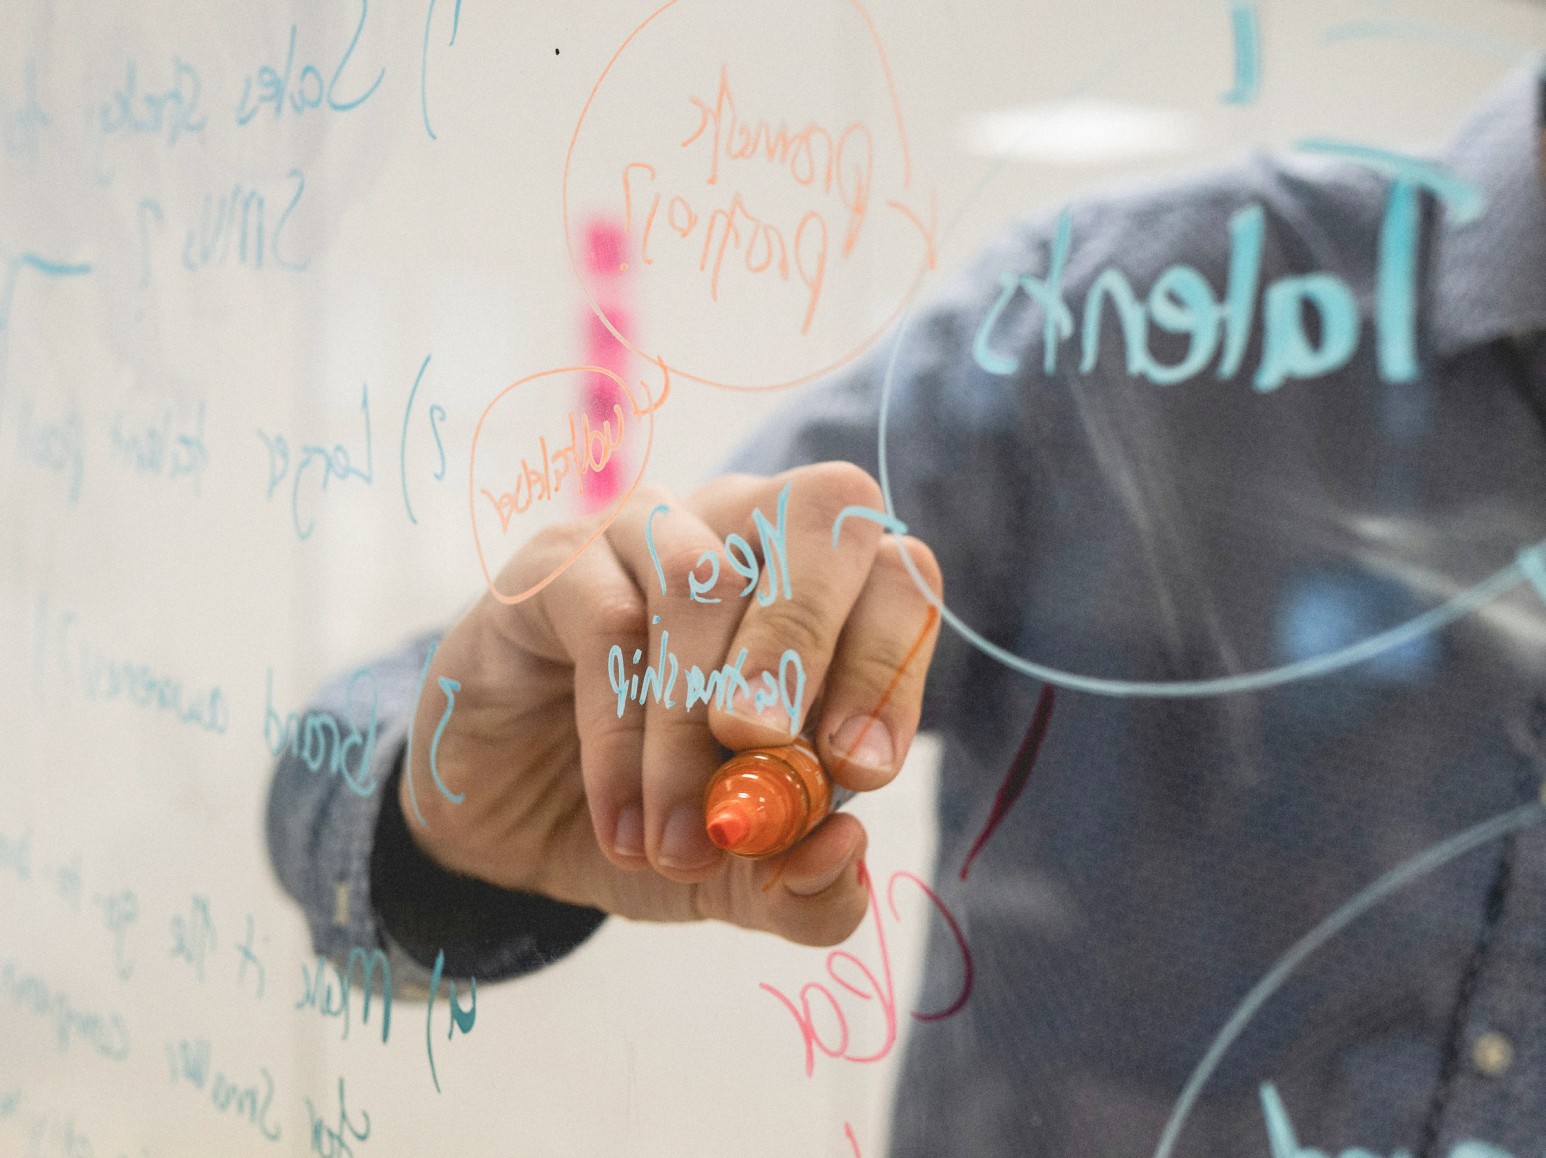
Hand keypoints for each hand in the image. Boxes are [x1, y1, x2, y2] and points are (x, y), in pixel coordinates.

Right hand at [402, 462, 941, 946]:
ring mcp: (652, 532)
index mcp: (826, 591)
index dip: (892, 664)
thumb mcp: (743, 878)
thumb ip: (807, 889)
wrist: (511, 824)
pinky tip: (622, 824)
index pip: (900, 576)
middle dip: (807, 646)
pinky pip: (607, 620)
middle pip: (823, 511)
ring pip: (705, 581)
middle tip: (769, 756)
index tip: (857, 775)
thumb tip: (844, 851)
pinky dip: (622, 737)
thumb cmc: (656, 817)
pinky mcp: (559, 562)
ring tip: (681, 844)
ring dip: (695, 728)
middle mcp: (749, 533)